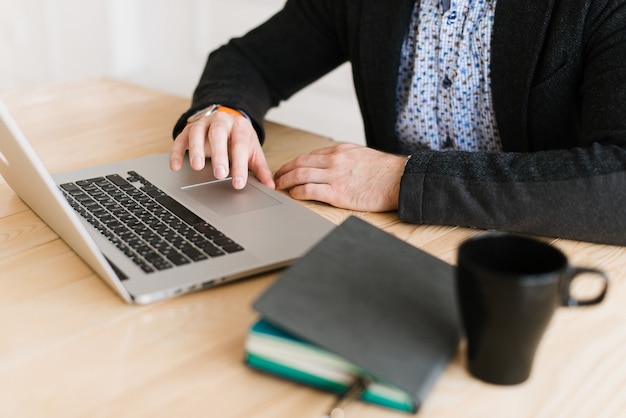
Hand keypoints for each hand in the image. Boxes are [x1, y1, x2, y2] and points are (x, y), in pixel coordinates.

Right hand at [169, 109, 274, 189]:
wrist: (227, 117)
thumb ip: (260, 168)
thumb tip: (270, 186)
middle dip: (219, 154)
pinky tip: (175, 166)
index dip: (240, 165)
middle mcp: (221, 122)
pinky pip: (180, 138)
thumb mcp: (252, 150)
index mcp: (239, 127)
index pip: (240, 145)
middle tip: (220, 174)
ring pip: (197, 132)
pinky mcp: (188, 129)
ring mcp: (203, 123)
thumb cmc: (239, 138)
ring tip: (197, 166)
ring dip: (196, 149)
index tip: (239, 183)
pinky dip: (176, 152)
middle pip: (218, 134)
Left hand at [274, 144, 405, 211]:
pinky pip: (309, 190)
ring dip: (286, 181)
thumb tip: (334, 166)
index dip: (294, 162)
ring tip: (280, 187)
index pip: (309, 155)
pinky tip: (294, 195)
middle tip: (276, 178)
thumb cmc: (386, 172)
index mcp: (340, 151)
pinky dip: (298, 192)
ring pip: (301, 175)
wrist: (400, 179)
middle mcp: (334, 161)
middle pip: (300, 163)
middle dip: (284, 171)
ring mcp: (335, 176)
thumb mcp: (362, 156)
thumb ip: (346, 159)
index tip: (287, 168)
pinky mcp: (337, 193)